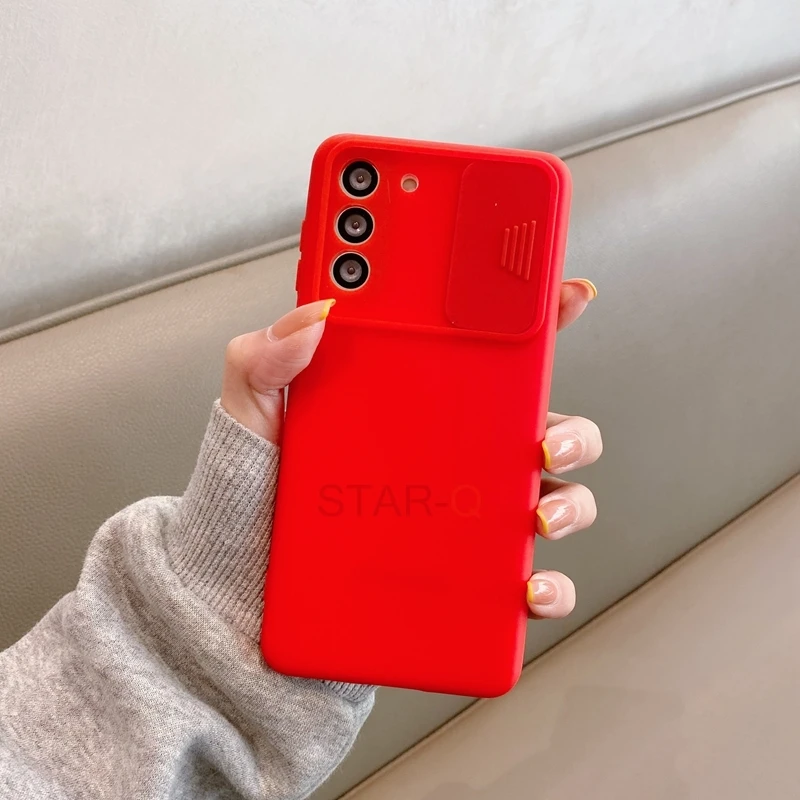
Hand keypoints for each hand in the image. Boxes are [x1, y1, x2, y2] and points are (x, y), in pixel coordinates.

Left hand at [221, 279, 600, 620]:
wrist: (239, 583)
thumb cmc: (256, 491)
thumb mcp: (254, 413)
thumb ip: (267, 356)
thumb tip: (316, 313)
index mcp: (417, 401)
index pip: (488, 352)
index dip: (537, 320)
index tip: (567, 295)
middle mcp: (453, 453)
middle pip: (542, 427)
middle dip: (571, 428)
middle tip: (545, 436)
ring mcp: (463, 515)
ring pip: (552, 498)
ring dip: (569, 504)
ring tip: (539, 515)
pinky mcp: (461, 578)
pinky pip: (524, 581)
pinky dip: (546, 586)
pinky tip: (527, 586)